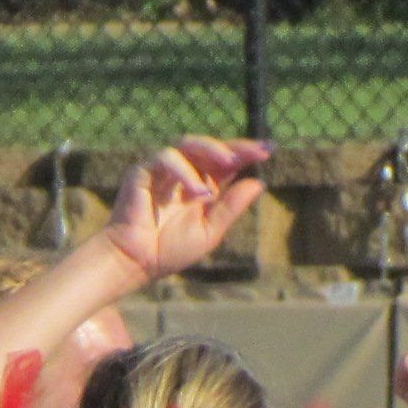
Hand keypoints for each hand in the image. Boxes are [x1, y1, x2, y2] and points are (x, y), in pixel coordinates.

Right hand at [106, 137, 268, 281]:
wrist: (137, 262)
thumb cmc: (170, 250)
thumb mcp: (210, 232)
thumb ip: (231, 208)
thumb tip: (259, 183)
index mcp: (203, 185)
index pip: (226, 162)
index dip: (246, 153)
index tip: (269, 149)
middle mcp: (185, 173)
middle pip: (211, 148)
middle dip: (234, 146)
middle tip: (255, 150)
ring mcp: (163, 170)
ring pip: (189, 144)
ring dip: (211, 150)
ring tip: (229, 162)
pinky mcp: (144, 171)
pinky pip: (166, 159)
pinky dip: (184, 171)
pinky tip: (198, 190)